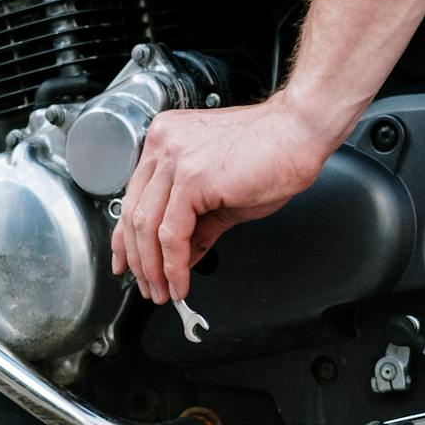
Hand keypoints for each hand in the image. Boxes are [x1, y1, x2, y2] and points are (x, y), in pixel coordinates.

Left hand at [109, 94, 334, 303]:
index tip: (128, 262)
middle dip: (138, 259)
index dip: (125, 237)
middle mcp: (163, 145)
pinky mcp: (192, 178)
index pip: (133, 196)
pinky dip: (173, 265)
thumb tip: (181, 257)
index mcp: (164, 141)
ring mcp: (175, 159)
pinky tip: (179, 281)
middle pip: (133, 213)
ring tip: (162, 291)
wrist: (299, 134)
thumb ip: (196, 226)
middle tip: (147, 286)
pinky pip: (172, 233)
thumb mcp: (222, 196)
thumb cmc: (270, 154)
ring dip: (153, 268)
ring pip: (146, 226)